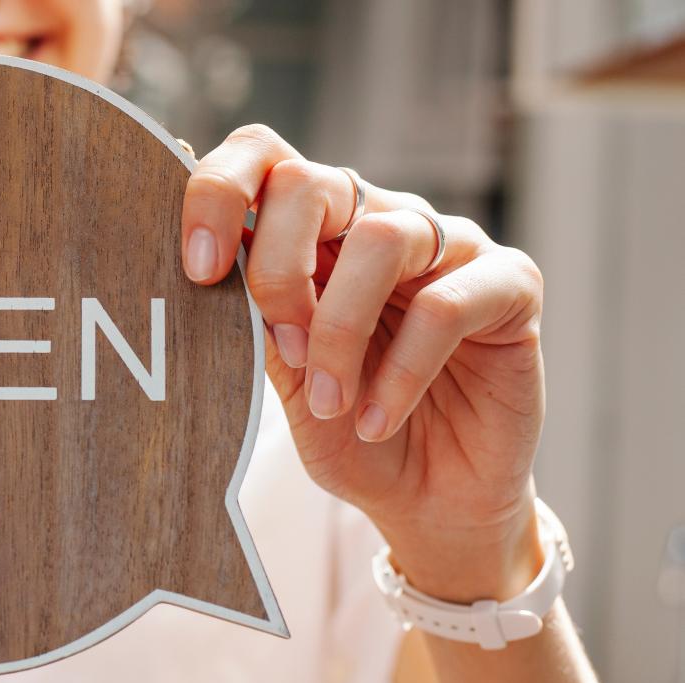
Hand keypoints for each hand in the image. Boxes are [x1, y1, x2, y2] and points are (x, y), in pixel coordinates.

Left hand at [183, 125, 545, 601]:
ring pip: (381, 238)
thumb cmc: (346, 430)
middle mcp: (378, 219)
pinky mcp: (510, 284)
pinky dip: (399, 372)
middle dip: (278, 269)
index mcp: (313, 230)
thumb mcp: (283, 382)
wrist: (427, 499)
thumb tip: (207, 274)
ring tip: (330, 403)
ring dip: (339, 331)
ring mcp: (448, 245)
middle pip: (312, 181)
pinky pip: (444, 304)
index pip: (262, 157)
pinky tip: (375, 421)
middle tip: (283, 350)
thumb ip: (251, 321)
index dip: (219, 193)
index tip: (198, 270)